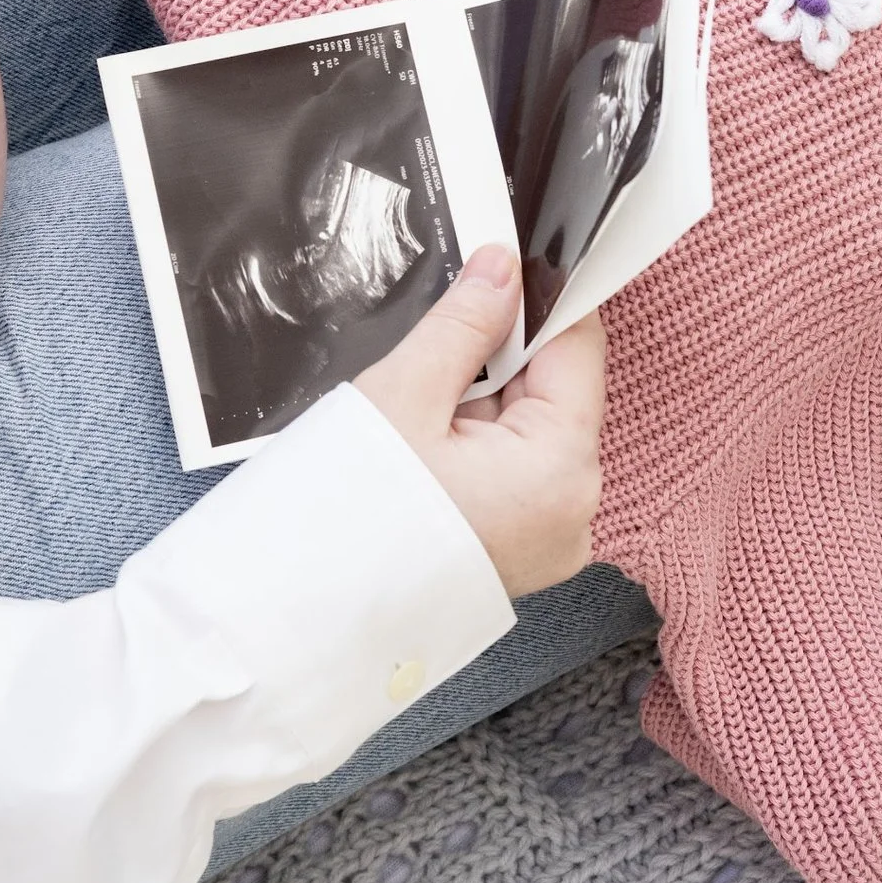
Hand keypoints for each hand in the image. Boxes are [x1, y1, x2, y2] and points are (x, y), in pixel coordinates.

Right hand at [355, 246, 606, 597]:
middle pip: (555, 391)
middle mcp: (574, 510)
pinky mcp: (520, 553)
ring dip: (484, 405)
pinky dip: (479, 447)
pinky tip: (429, 451)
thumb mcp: (405, 397)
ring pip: (533, 431)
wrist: (302, 613)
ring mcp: (550, 539)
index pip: (579, 348)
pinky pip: (516, 473)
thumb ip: (464, 325)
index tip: (502, 269)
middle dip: (500, 359)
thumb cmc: (351, 520)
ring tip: (422, 416)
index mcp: (562, 468)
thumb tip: (501, 270)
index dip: (541, 299)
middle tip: (437, 351)